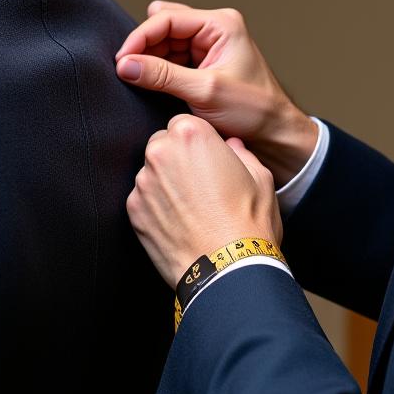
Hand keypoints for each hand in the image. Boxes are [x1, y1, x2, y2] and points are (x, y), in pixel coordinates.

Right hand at [116, 1, 317, 186]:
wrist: (275, 133)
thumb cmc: (254, 110)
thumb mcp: (204, 92)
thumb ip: (163, 76)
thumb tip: (125, 65)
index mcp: (221, 24)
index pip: (167, 19)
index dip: (139, 38)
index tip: (120, 60)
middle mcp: (213, 29)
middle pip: (163, 27)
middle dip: (143, 47)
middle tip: (125, 71)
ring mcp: (207, 46)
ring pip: (164, 44)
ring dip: (149, 60)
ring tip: (134, 80)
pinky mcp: (202, 64)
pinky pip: (171, 60)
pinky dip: (157, 70)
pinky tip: (147, 84)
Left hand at [127, 114, 282, 286]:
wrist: (228, 270)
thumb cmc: (249, 222)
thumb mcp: (260, 178)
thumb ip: (242, 154)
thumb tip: (233, 146)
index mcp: (191, 134)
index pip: (183, 123)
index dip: (197, 142)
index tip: (208, 159)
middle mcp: (160, 152)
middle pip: (162, 144)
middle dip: (177, 158)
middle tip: (200, 184)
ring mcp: (143, 182)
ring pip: (151, 173)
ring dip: (165, 183)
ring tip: (191, 207)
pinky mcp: (133, 211)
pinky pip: (143, 200)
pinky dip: (156, 207)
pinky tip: (179, 223)